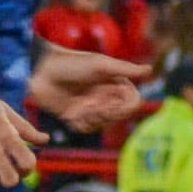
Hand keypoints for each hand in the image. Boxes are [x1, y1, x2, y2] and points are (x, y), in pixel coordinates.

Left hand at [29, 49, 151, 131]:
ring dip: (90, 117)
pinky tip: (70, 113)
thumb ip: (126, 69)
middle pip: (119, 117)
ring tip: (78, 106)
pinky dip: (79, 123)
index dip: (124, 108)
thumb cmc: (72, 63)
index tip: (110, 104)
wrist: (42, 70)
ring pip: (102, 125)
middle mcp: (107, 97)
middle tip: (89, 103)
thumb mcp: (101, 64)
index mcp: (116, 84)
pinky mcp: (76, 116)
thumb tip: (150, 69)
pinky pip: (86, 129)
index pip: (134, 103)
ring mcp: (92, 108)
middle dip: (104, 112)